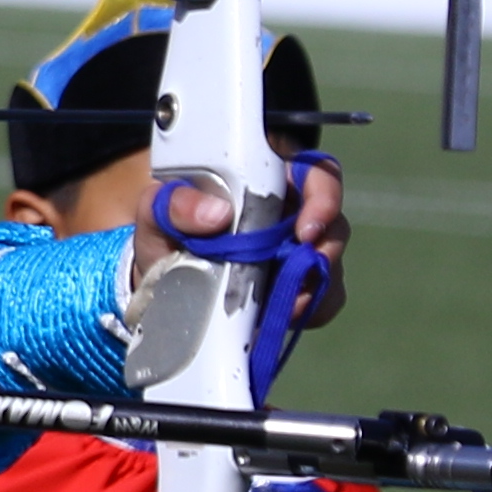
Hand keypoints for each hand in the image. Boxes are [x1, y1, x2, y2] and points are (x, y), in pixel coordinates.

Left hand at [145, 155, 354, 330]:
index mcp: (265, 183)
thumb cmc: (166, 233)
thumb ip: (177, 203)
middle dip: (327, 248)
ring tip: (282, 305)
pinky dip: (309, 310)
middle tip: (303, 273)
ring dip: (315, 285)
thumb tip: (217, 213)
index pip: (314, 173)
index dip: (323, 195)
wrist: (159, 284)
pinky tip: (279, 317)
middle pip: (333, 222)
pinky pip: (322, 301)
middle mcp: (290, 215)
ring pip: (330, 264)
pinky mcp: (298, 290)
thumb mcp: (159, 213)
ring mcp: (298, 254)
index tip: (306, 230)